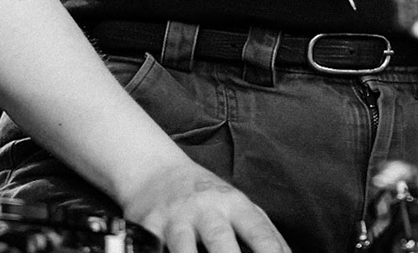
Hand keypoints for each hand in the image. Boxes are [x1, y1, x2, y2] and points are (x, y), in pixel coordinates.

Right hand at [120, 159, 288, 252]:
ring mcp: (175, 219)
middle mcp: (205, 210)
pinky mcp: (147, 228)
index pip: (258, 231)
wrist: (156, 173)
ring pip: (183, 248)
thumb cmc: (207, 196)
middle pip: (220, 240)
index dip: (270, 250)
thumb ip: (264, 232)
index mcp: (234, 204)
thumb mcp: (239, 206)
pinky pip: (152, 249)